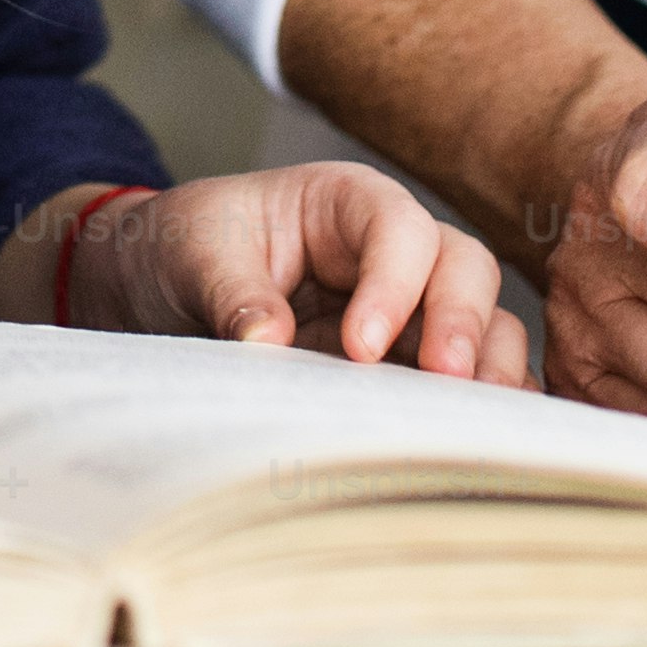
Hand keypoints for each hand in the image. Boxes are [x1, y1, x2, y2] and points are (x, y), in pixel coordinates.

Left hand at [44, 166, 523, 380]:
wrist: (157, 287)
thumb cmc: (181, 249)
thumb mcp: (192, 256)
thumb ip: (233, 292)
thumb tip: (269, 343)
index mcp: (343, 203)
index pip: (398, 227)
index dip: (394, 283)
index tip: (359, 348)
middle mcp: (390, 253)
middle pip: (462, 269)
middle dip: (462, 323)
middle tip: (442, 381)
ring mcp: (406, 311)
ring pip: (484, 325)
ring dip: (489, 369)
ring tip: (472, 421)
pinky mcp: (403, 366)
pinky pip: (467, 380)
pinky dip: (483, 407)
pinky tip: (480, 442)